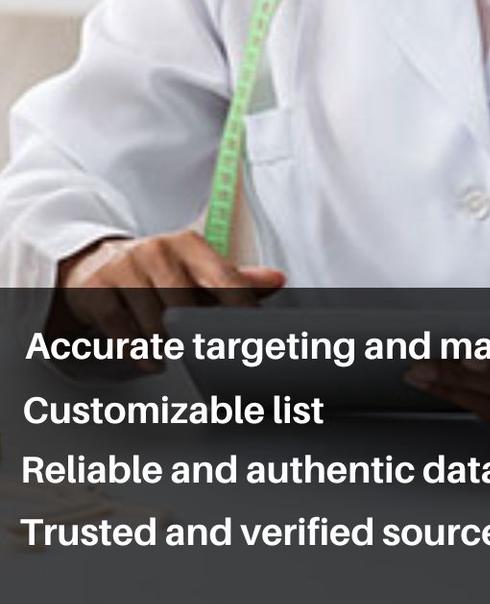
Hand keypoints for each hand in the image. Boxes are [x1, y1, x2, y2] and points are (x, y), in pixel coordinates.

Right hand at [54, 230, 285, 339]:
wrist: (95, 264)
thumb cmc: (157, 273)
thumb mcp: (195, 272)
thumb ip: (236, 280)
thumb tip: (278, 280)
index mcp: (190, 244)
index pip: (223, 279)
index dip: (240, 311)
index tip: (250, 338)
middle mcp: (158, 250)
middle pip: (187, 304)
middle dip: (197, 335)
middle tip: (206, 356)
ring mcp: (125, 266)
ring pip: (154, 320)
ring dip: (165, 346)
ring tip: (172, 357)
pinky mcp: (97, 287)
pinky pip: (122, 327)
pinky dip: (137, 350)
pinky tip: (149, 359)